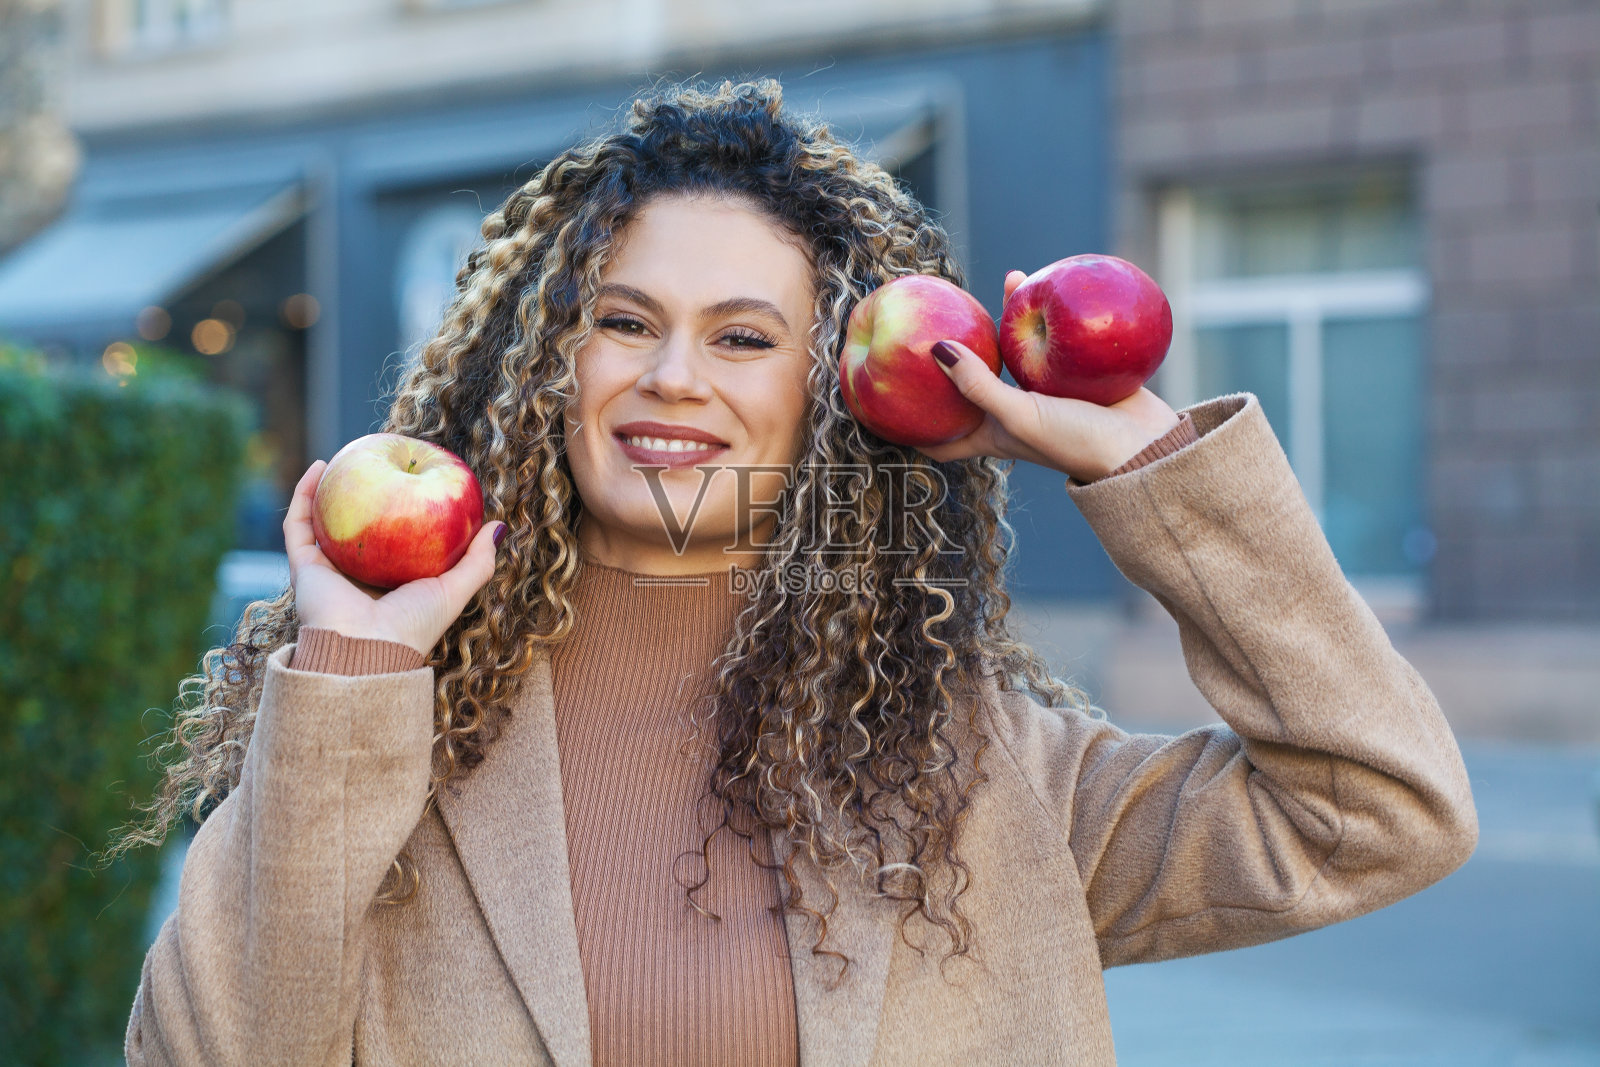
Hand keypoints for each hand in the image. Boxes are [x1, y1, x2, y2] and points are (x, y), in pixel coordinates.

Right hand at [283, 460, 505, 656]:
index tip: (415, 480)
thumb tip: (498, 526)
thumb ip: (478, 561)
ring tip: (342, 458)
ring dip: (328, 490)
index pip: (397, 543)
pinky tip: (319, 466)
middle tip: (376, 464)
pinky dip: (304, 495)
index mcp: (391, 585)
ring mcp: (327, 572)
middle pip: (358, 530)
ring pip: (323, 523)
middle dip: (364, 498)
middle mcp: (357, 578)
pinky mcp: (303, 567)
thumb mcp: (455, 590)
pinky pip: (299, 524)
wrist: (366, 652)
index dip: (404, 514)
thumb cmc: (413, 625)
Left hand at [916, 270, 1180, 482]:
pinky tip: (1050, 284)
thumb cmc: (1073, 442)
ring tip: (1011, 281)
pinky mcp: (1077, 375)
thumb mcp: (1017, 417)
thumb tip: (934, 347)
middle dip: (960, 353)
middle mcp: (1013, 412)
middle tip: (944, 315)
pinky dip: (1052, 314)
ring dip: (1011, 319)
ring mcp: (1045, 392)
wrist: (1142, 448)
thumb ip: (977, 384)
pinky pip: (1057, 339)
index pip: (942, 439)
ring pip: (1019, 350)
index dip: (912, 429)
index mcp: (992, 434)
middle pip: (975, 381)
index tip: (886, 407)